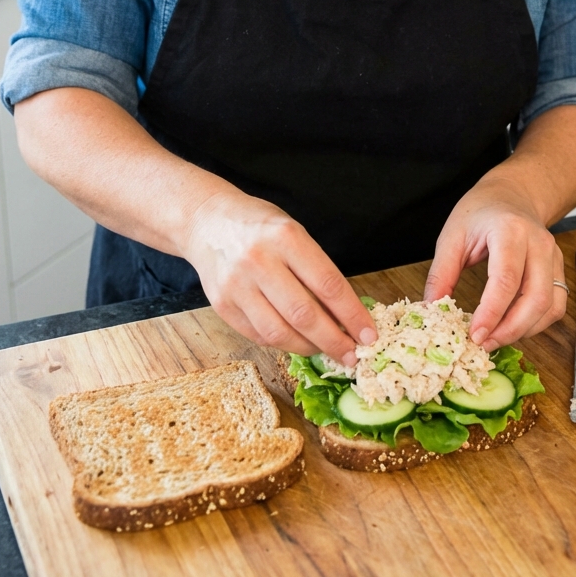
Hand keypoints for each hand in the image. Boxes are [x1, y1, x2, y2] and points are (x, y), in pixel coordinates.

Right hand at [182, 187, 376, 363]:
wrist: (207, 221)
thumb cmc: (259, 226)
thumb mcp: (293, 232)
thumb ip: (316, 269)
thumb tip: (346, 314)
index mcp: (285, 238)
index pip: (327, 284)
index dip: (352, 315)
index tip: (369, 335)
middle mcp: (259, 261)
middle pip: (304, 314)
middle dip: (334, 341)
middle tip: (352, 356)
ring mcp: (237, 286)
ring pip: (280, 333)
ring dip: (309, 348)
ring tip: (326, 350)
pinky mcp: (222, 306)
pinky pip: (259, 335)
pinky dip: (283, 344)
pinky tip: (298, 342)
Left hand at [423, 175, 566, 347]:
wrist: (512, 194)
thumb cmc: (480, 211)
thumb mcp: (452, 235)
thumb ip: (441, 272)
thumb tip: (432, 308)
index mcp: (510, 230)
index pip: (506, 278)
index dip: (492, 312)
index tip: (475, 334)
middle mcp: (537, 243)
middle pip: (535, 297)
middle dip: (510, 329)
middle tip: (484, 343)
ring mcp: (552, 256)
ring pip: (550, 306)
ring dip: (524, 330)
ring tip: (495, 339)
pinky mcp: (557, 269)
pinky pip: (555, 305)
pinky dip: (536, 324)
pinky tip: (513, 328)